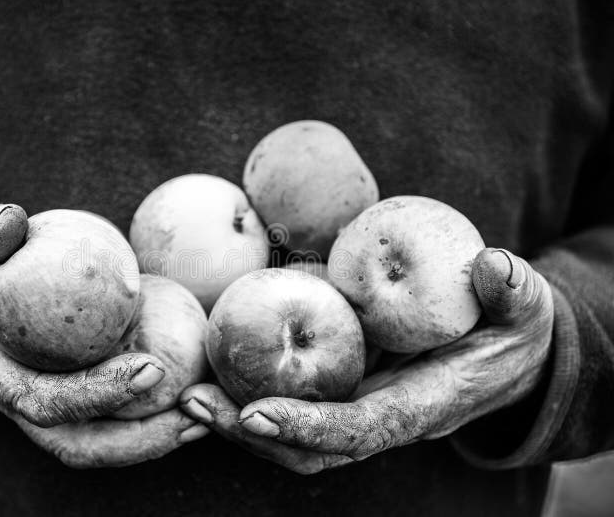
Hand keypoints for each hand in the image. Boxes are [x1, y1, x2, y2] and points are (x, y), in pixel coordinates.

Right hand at [0, 197, 206, 467]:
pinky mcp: (61, 380)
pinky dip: (149, 406)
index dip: (95, 394)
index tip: (152, 370)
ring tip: (203, 414)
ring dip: (151, 435)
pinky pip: (107, 405)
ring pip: (96, 436)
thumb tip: (10, 223)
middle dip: (137, 440)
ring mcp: (37, 392)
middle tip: (194, 415)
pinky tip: (191, 381)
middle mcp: (10, 392)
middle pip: (76, 441)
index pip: (40, 400)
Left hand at [180, 248, 552, 473]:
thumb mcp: (525, 308)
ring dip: (235, 419)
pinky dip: (248, 394)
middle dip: (249, 433)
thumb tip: (490, 266)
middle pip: (308, 446)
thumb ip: (513, 291)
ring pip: (291, 434)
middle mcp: (381, 419)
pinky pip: (292, 402)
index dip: (309, 427)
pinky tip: (210, 368)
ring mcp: (358, 409)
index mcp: (421, 406)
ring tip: (186, 392)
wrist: (504, 356)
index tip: (256, 415)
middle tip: (193, 402)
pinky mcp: (343, 392)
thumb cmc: (511, 331)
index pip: (361, 430)